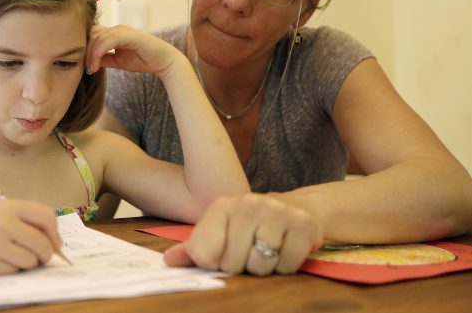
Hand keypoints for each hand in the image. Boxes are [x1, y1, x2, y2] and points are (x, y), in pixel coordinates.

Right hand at [0, 199, 61, 274]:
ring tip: (14, 257)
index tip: (55, 243)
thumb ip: (24, 220)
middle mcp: (3, 223)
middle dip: (46, 254)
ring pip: (30, 260)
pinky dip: (11, 269)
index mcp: (9, 206)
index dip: (54, 233)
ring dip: (28, 263)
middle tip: (40, 258)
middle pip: (42, 244)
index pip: (46, 217)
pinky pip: (13, 271)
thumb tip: (55, 243)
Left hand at [86, 25, 179, 77]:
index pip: (92, 35)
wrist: (164, 62)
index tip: (84, 66)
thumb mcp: (118, 61)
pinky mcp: (130, 35)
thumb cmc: (143, 60)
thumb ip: (104, 58)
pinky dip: (99, 51)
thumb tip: (89, 61)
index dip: (84, 48)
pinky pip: (109, 39)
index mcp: (114, 33)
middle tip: (86, 69)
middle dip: (85, 51)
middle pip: (92, 34)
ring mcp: (124, 30)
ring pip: (98, 36)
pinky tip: (96, 63)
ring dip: (91, 54)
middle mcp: (117, 29)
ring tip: (91, 69)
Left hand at [163, 194, 322, 274]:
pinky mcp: (302, 224)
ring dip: (264, 268)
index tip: (223, 255)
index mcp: (221, 207)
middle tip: (249, 253)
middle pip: (232, 263)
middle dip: (240, 267)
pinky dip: (286, 266)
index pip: (204, 254)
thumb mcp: (219, 232)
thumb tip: (169, 261)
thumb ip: (194, 248)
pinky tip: (285, 249)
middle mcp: (247, 204)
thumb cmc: (248, 227)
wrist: (294, 209)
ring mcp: (276, 212)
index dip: (214, 264)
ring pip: (260, 265)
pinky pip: (287, 266)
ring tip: (267, 251)